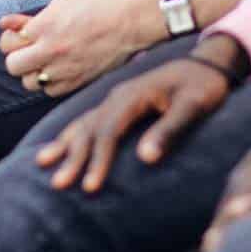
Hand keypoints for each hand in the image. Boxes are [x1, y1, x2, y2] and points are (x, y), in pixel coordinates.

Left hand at [0, 0, 153, 96]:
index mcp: (44, 25)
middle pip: (14, 65)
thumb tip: (4, 22)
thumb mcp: (61, 4)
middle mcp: (50, 48)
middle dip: (19, 59)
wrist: (128, 22)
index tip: (22, 38)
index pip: (7, 43)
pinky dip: (51, 83)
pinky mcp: (76, 81)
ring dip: (33, 73)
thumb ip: (30, 18)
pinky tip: (60, 71)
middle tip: (29, 53)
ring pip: (29, 82)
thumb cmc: (97, 6)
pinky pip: (50, 91)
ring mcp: (62, 67)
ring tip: (45, 63)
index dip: (12, 41)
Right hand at [36, 58, 231, 192]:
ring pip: (85, 122)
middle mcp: (120, 95)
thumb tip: (146, 158)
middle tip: (58, 184)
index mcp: (134, 95)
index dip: (99, 159)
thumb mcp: (194, 106)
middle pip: (91, 128)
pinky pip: (90, 119)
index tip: (90, 187)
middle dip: (74, 157)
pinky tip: (62, 144)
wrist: (208, 65)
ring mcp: (118, 98)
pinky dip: (73, 133)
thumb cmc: (203, 87)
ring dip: (65, 144)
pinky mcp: (120, 103)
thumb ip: (170, 130)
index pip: (110, 130)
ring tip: (42, 163)